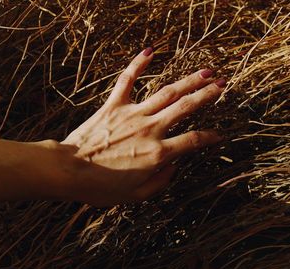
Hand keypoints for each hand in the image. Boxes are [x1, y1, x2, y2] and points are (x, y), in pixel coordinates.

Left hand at [59, 47, 225, 205]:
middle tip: (222, 84)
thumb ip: (160, 183)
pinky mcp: (114, 105)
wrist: (68, 171)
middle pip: (185, 107)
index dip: (210, 137)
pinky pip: (128, 80)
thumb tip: (174, 167)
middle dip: (207, 95)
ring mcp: (132, 114)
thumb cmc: (100, 187)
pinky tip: (150, 51)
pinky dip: (138, 65)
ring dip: (188, 80)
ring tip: (206, 71)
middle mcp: (150, 129)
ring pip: (166, 92)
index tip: (219, 135)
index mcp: (157, 154)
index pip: (193, 141)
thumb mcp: (135, 196)